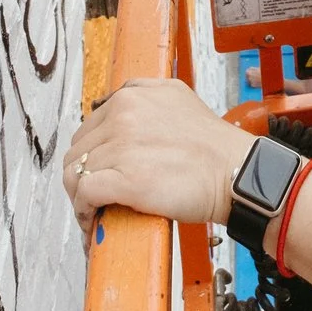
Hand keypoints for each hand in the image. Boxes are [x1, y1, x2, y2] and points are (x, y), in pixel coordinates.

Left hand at [62, 78, 255, 231]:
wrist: (235, 172)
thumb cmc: (212, 145)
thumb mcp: (176, 95)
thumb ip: (143, 90)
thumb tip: (119, 100)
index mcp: (130, 97)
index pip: (88, 129)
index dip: (91, 156)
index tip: (99, 173)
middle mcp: (122, 117)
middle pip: (77, 152)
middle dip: (82, 175)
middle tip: (94, 196)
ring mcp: (122, 147)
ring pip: (75, 173)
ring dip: (80, 196)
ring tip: (92, 211)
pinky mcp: (126, 180)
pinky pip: (85, 194)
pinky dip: (83, 210)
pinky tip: (93, 220)